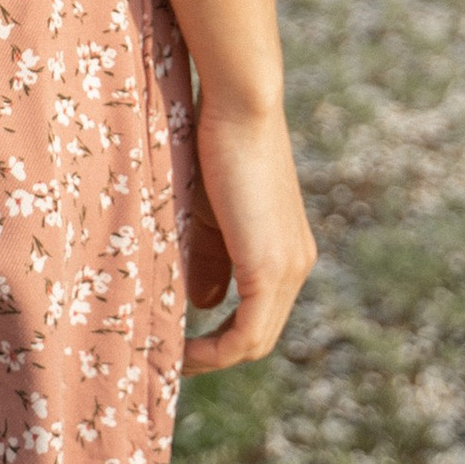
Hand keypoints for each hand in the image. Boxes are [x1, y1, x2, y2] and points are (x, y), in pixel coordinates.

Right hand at [182, 100, 316, 373]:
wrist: (242, 105)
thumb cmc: (218, 144)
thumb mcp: (208, 215)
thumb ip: (209, 260)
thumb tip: (202, 306)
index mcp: (287, 252)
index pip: (258, 315)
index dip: (219, 337)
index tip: (178, 340)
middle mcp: (297, 266)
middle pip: (258, 336)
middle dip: (214, 355)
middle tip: (168, 357)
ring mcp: (289, 269)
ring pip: (254, 341)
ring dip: (211, 358)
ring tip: (167, 357)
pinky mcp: (270, 269)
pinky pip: (246, 336)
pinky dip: (214, 351)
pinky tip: (180, 349)